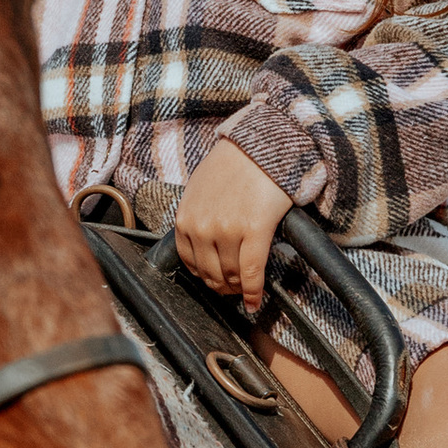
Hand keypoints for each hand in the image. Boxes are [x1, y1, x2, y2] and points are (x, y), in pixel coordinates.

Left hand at [172, 142, 295, 312]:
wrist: (262, 145)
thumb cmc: (234, 164)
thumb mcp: (200, 189)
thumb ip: (197, 216)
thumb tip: (203, 243)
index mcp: (185, 218)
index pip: (190, 262)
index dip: (204, 277)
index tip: (214, 282)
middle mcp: (202, 227)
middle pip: (210, 273)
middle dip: (222, 286)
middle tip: (232, 291)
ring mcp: (227, 231)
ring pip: (231, 275)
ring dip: (238, 289)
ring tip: (244, 292)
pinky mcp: (254, 231)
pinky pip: (251, 273)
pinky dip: (253, 292)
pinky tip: (254, 302)